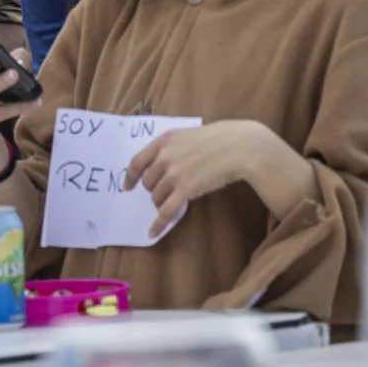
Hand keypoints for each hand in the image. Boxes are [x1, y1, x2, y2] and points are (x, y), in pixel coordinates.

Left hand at [125, 120, 310, 235]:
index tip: (127, 186)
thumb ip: (172, 147)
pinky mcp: (186, 189)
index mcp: (164, 141)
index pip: (137, 161)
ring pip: (156, 196)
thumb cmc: (218, 139)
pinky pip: (166, 210)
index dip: (130, 176)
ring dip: (160, 203)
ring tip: (170, 204)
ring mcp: (174, 173)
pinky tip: (153, 231)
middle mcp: (165, 156)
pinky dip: (158, 223)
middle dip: (153, 190)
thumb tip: (160, 163)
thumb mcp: (188, 135)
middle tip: (162, 194)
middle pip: (148, 181)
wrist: (240, 147)